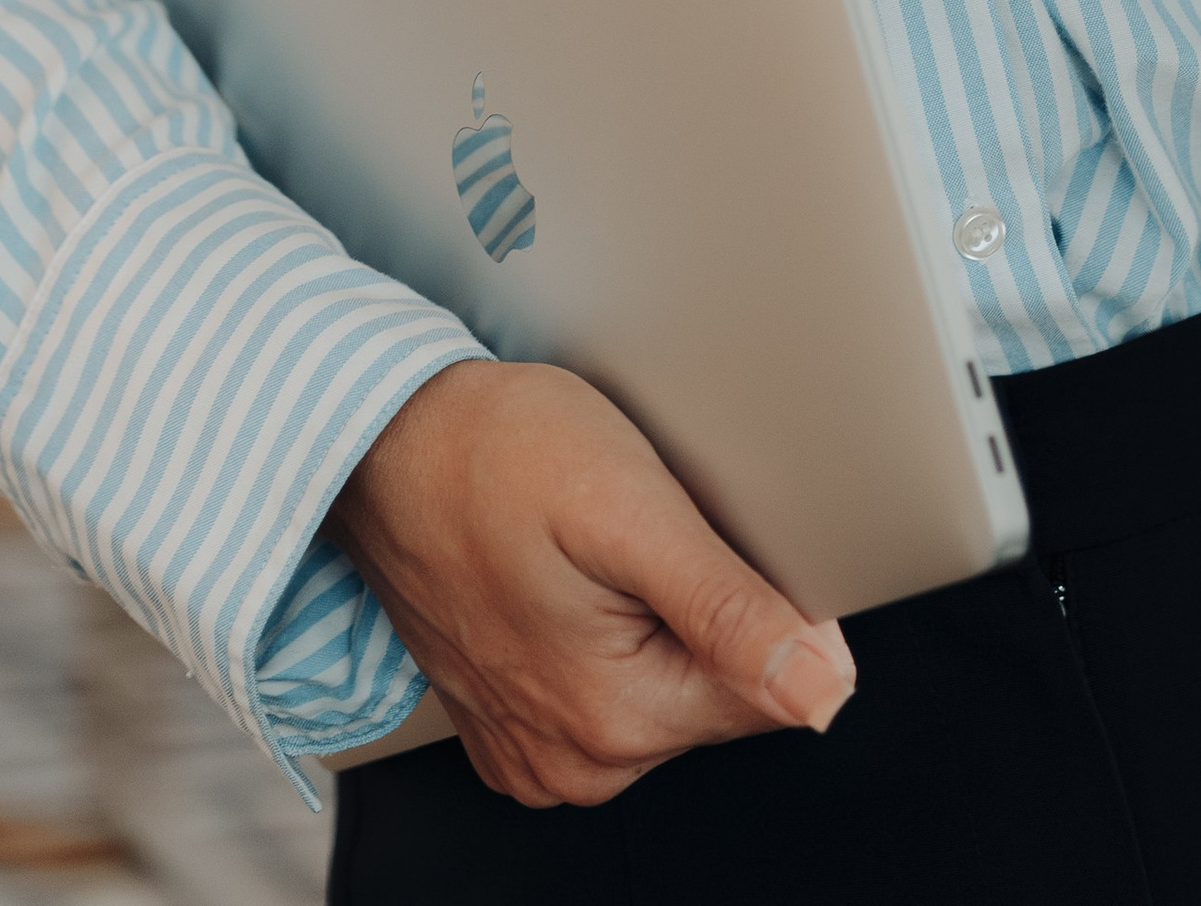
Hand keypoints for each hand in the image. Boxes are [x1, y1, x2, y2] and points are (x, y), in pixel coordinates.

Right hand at [328, 359, 855, 808]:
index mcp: (613, 721)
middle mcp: (572, 761)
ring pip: (663, 684)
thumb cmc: (489, 453)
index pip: (768, 686)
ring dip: (652, 615)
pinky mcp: (510, 720)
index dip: (763, 597)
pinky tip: (569, 575)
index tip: (702, 533)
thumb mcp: (630, 509)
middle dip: (700, 604)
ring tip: (594, 544)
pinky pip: (605, 685)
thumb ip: (731, 611)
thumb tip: (823, 692)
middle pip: (715, 690)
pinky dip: (604, 629)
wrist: (377, 439)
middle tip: (638, 526)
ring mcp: (534, 747)